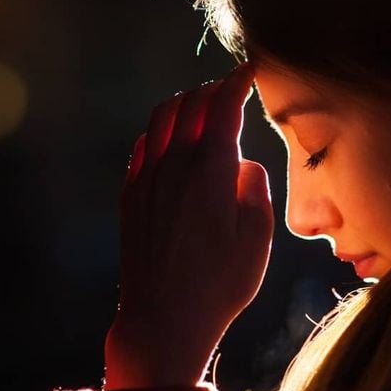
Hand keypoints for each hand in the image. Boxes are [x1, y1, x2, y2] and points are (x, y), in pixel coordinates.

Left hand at [104, 62, 274, 389]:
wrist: (163, 320)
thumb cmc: (221, 283)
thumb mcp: (259, 236)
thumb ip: (255, 188)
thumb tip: (242, 165)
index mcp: (210, 169)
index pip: (223, 107)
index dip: (238, 82)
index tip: (251, 70)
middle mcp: (174, 165)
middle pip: (190, 104)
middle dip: (212, 88)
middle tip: (230, 86)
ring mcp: (147, 179)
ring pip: (161, 119)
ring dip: (183, 102)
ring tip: (201, 103)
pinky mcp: (131, 197)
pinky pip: (142, 146)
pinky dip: (159, 129)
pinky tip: (169, 137)